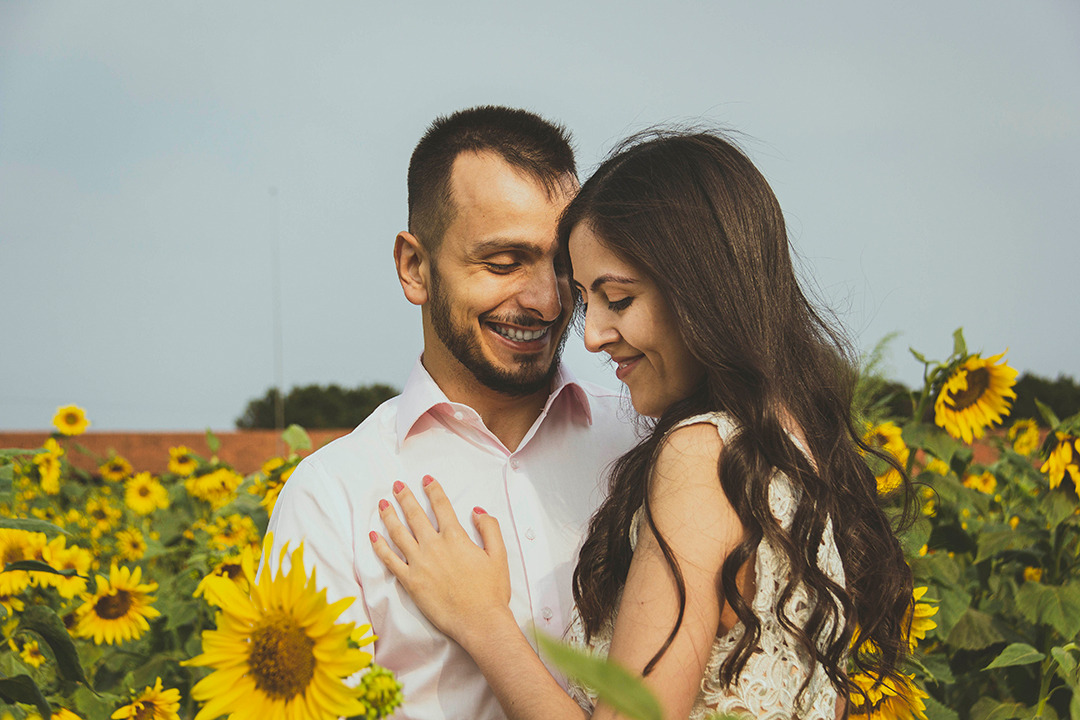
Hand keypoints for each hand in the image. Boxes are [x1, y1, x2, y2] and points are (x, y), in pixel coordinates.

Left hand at [370, 476, 511, 645]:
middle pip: (415, 515)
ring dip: (389, 516)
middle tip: (397, 485)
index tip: (426, 479)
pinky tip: (373, 536)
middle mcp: (434, 546)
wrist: (479, 622)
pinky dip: (380, 547)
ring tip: (383, 504)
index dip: (433, 490)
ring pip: (398, 533)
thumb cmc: (492, 591)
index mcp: (455, 537)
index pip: (441, 506)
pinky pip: (390, 560)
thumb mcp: (499, 555)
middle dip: (405, 497)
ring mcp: (419, 564)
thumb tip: (476, 510)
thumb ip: (490, 528)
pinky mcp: (410, 582)